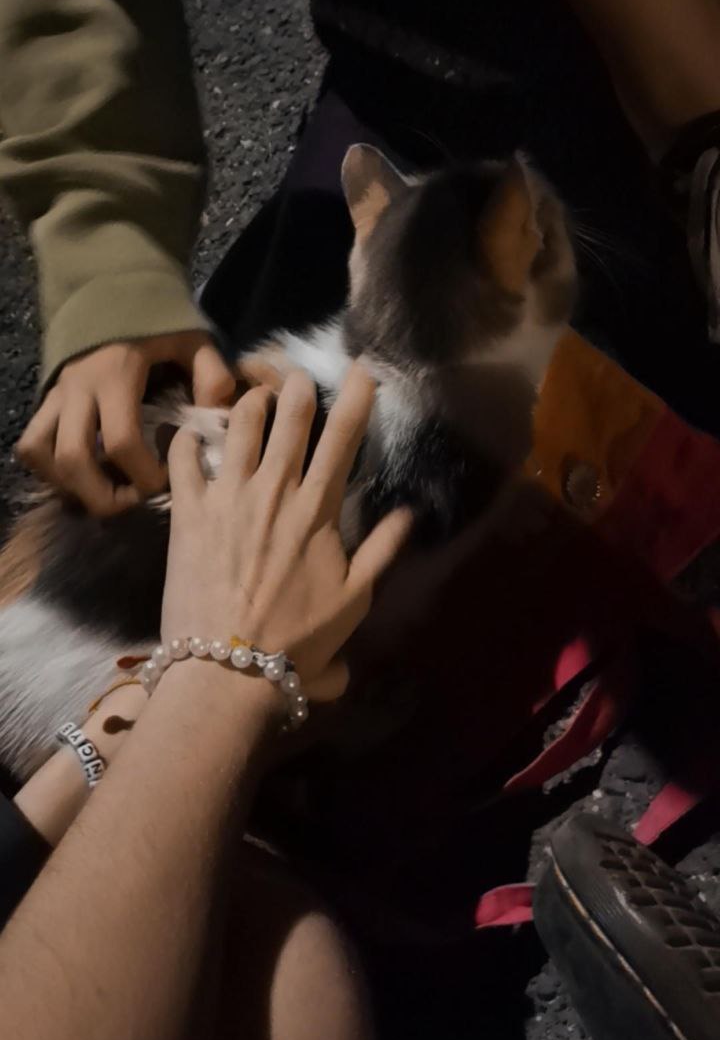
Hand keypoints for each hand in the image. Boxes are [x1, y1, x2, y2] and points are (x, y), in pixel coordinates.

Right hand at [17, 332, 235, 516]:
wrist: (112, 286)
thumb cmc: (156, 317)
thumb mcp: (192, 339)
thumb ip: (211, 374)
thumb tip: (221, 417)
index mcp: (116, 376)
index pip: (122, 441)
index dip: (144, 474)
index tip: (165, 480)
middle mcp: (79, 389)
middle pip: (73, 460)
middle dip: (103, 494)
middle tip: (133, 499)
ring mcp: (57, 395)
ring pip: (41, 454)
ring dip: (70, 485)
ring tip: (105, 491)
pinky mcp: (47, 399)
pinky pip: (31, 442)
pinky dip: (48, 468)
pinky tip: (79, 475)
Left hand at [161, 363, 411, 700]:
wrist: (228, 669)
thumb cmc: (297, 639)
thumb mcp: (354, 600)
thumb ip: (382, 551)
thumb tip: (408, 513)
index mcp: (317, 509)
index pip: (342, 440)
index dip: (356, 399)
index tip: (363, 370)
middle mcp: (273, 490)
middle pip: (289, 420)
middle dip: (296, 388)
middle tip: (296, 375)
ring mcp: (226, 497)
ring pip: (239, 427)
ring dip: (249, 403)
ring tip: (253, 398)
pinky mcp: (187, 512)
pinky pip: (184, 459)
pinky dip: (188, 438)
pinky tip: (193, 433)